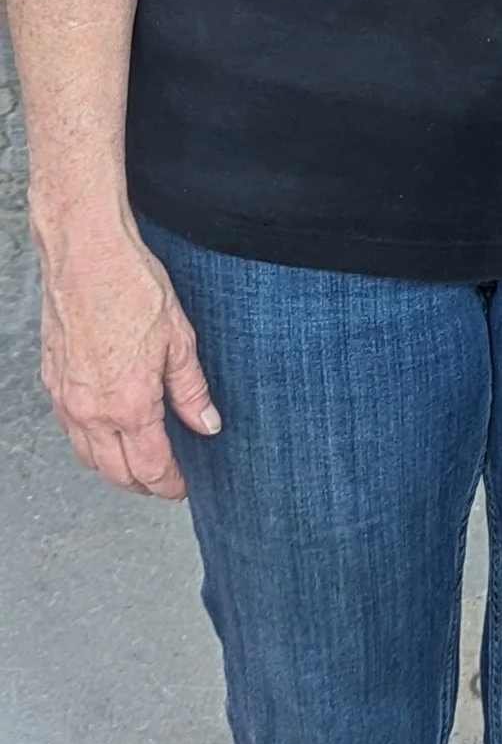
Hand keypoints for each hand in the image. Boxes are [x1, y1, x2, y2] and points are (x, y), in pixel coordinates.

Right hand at [36, 215, 219, 499]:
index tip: (180, 488)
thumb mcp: (180, 339)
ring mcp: (66, 398)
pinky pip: (70, 429)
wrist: (86, 256)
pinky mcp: (52, 381)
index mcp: (129, 404)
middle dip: (141, 484)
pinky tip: (106, 431)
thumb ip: (192, 390)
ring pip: (87, 455)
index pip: (149, 467)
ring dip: (113, 467)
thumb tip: (207, 424)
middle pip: (114, 472)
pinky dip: (89, 442)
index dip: (168, 484)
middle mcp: (91, 410)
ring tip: (137, 463)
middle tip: (162, 483)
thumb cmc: (132, 287)